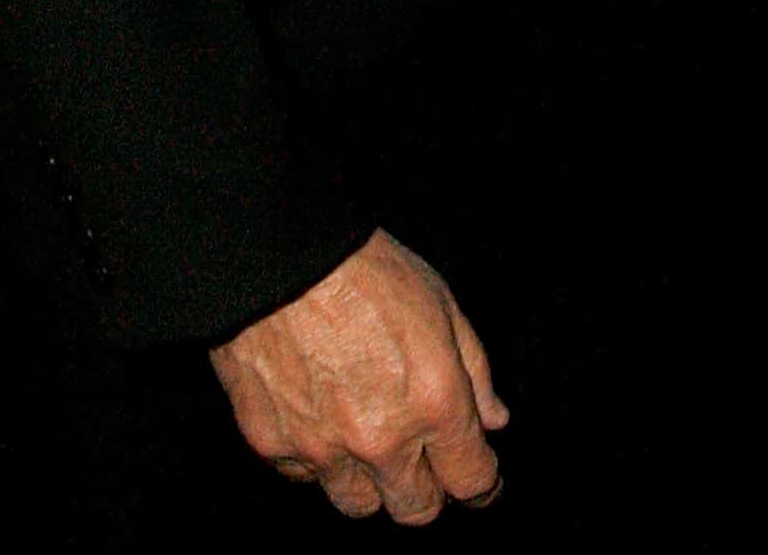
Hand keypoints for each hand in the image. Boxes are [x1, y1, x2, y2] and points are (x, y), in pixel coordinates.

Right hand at [210, 229, 508, 524]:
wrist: (280, 257)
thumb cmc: (366, 269)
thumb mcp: (442, 304)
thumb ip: (475, 371)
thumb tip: (493, 420)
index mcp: (433, 404)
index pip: (470, 480)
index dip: (482, 485)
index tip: (481, 481)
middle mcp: (381, 441)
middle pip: (415, 510)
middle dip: (427, 491)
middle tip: (424, 464)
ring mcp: (324, 450)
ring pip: (358, 504)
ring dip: (371, 482)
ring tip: (368, 440)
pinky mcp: (274, 446)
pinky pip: (305, 476)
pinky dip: (318, 459)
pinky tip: (321, 418)